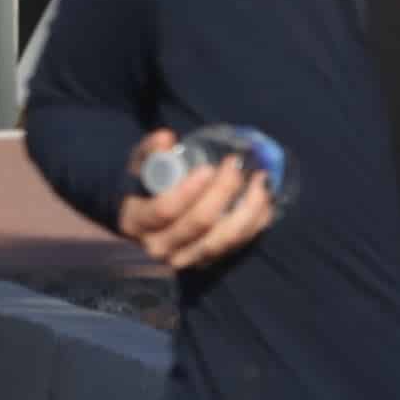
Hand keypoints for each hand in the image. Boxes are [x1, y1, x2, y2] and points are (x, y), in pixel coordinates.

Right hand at [115, 132, 274, 269]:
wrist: (145, 221)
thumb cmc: (144, 187)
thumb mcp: (140, 165)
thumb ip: (151, 150)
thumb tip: (167, 138)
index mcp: (137, 221)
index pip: (165, 210)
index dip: (189, 190)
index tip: (208, 168)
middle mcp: (159, 246)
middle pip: (198, 224)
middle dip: (222, 192)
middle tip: (235, 166)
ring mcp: (185, 258)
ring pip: (222, 240)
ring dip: (246, 209)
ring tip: (259, 180)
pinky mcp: (208, 261)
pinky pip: (237, 246)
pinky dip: (255, 223)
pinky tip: (262, 199)